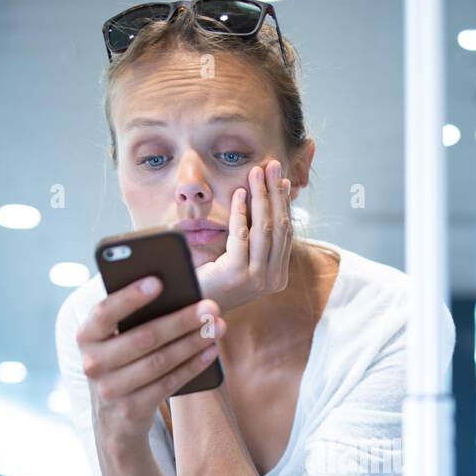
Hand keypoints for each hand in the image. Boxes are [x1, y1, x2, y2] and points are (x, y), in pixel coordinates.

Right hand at [77, 278, 225, 447]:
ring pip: (160, 361)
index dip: (130, 296)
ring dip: (193, 342)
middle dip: (181, 320)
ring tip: (216, 327)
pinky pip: (168, 383)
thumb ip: (135, 316)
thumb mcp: (116, 341)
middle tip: (210, 307)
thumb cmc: (123, 364)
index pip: (105, 312)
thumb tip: (177, 288)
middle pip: (143, 337)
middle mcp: (93, 363)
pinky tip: (211, 352)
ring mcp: (110, 389)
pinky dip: (192, 366)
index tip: (159, 281)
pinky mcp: (132, 409)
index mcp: (86, 336)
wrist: (113, 421)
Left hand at [193, 159, 292, 311]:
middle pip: (279, 227)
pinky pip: (241, 235)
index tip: (282, 179)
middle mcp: (272, 281)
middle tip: (273, 166)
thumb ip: (254, 240)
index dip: (284, 203)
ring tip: (257, 172)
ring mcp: (256, 279)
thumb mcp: (239, 260)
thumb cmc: (211, 282)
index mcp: (277, 277)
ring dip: (261, 196)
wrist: (189, 309)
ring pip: (264, 229)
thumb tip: (264, 200)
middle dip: (276, 193)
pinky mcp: (237, 275)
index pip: (286, 234)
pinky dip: (239, 211)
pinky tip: (239, 193)